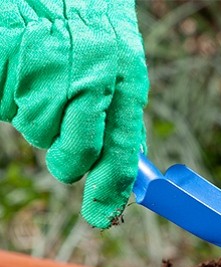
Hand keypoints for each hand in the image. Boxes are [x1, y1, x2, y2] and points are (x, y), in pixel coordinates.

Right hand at [0, 0, 148, 227]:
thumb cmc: (85, 17)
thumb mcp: (120, 58)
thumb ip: (123, 108)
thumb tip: (130, 161)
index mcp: (125, 76)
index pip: (121, 149)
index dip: (111, 188)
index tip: (103, 215)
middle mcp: (88, 76)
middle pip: (76, 153)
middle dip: (69, 159)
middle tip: (65, 143)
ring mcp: (44, 70)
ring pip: (39, 132)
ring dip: (40, 118)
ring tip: (43, 80)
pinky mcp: (6, 62)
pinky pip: (7, 109)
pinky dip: (11, 99)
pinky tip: (22, 71)